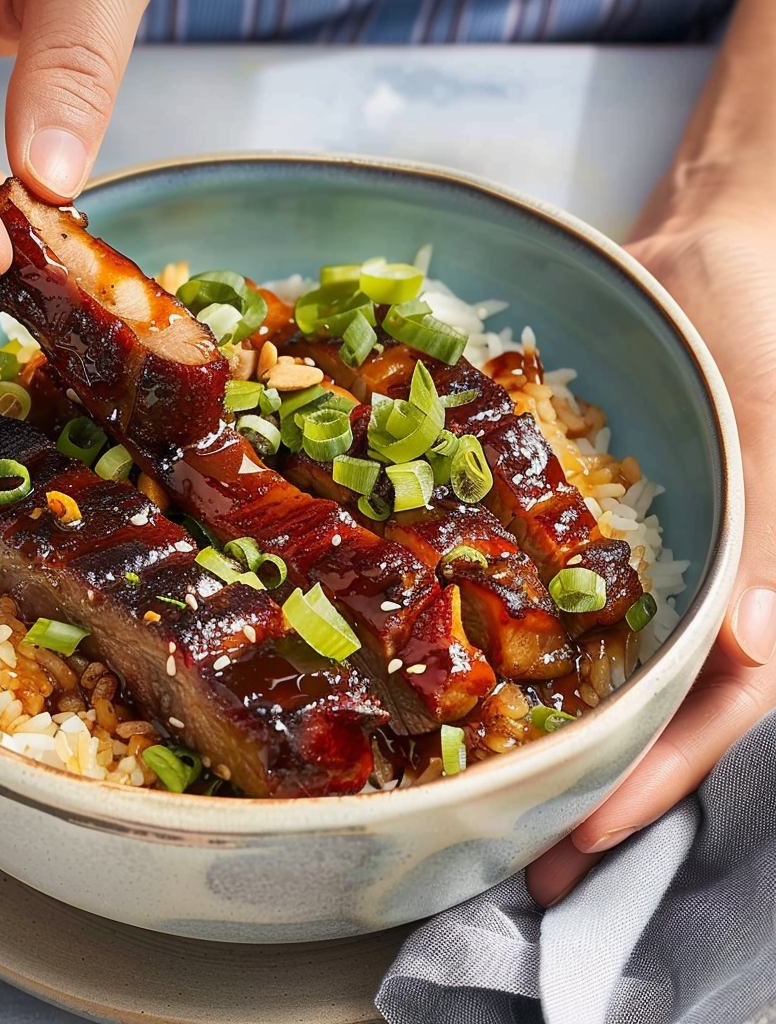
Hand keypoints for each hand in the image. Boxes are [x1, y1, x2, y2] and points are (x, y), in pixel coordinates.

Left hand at [527, 215, 775, 905]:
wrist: (718, 247)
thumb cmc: (768, 330)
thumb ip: (772, 542)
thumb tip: (757, 650)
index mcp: (756, 590)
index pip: (713, 714)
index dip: (652, 781)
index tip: (579, 838)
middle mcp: (700, 591)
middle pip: (649, 714)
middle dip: (589, 785)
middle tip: (516, 852)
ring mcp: (645, 562)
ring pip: (602, 669)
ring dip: (551, 730)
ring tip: (485, 791)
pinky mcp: (593, 523)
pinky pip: (559, 594)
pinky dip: (521, 639)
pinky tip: (463, 676)